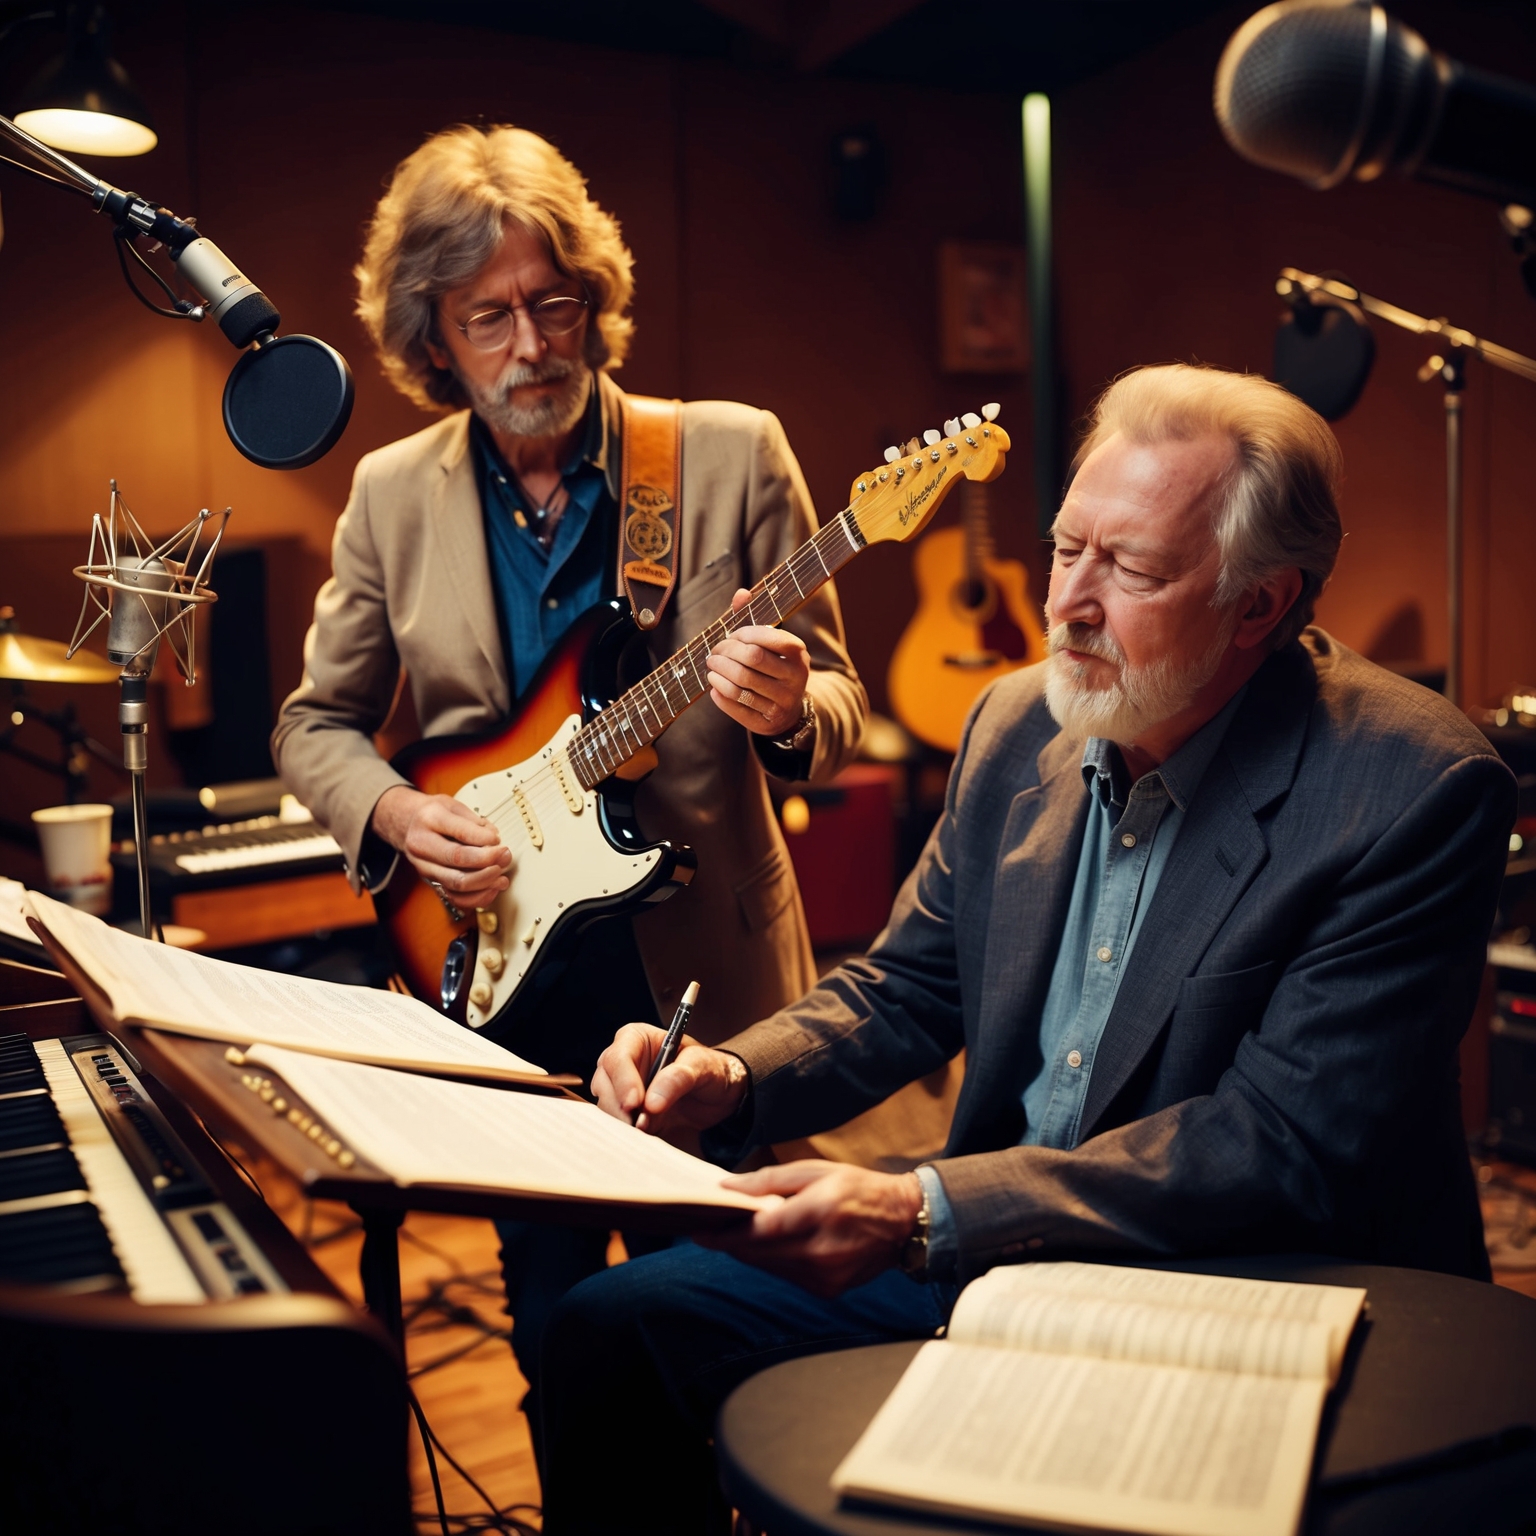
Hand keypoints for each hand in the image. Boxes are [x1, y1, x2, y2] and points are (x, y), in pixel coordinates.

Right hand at [371, 785, 510, 908]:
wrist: (407, 825)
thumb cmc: (434, 815)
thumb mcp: (453, 805)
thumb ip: (474, 821)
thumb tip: (494, 840)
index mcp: (429, 819)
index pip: (460, 832)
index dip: (485, 838)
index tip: (498, 840)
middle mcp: (422, 844)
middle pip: (458, 859)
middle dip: (488, 860)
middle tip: (505, 856)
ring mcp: (424, 867)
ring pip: (457, 883)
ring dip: (485, 882)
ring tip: (503, 876)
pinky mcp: (431, 883)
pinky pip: (455, 898)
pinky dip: (477, 898)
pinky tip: (492, 889)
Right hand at [592, 1023, 747, 1134]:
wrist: (718, 1095)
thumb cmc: (709, 1069)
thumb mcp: (702, 1066)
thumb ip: (678, 1078)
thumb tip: (651, 1103)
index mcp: (636, 1039)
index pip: (618, 1058)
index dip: (623, 1081)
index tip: (635, 1103)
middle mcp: (622, 1062)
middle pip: (605, 1084)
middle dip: (620, 1107)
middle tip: (640, 1126)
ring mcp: (620, 1089)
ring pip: (607, 1106)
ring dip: (624, 1122)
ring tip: (650, 1130)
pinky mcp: (626, 1112)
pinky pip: (617, 1124)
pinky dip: (629, 1133)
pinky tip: (648, 1136)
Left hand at [697, 1162, 922, 1296]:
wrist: (902, 1222)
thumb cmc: (858, 1188)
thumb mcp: (814, 1171)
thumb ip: (769, 1180)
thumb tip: (728, 1186)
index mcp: (818, 1212)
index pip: (758, 1230)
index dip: (724, 1234)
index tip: (699, 1230)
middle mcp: (821, 1250)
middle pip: (758, 1253)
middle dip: (732, 1242)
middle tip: (711, 1227)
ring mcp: (825, 1275)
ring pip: (769, 1267)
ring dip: (751, 1252)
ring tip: (740, 1232)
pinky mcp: (828, 1290)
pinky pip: (786, 1277)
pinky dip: (774, 1262)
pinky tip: (774, 1245)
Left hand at [706, 588, 810, 736]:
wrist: (788, 709)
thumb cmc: (774, 666)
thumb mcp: (771, 642)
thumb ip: (755, 616)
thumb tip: (741, 593)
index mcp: (798, 653)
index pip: (766, 637)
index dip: (741, 634)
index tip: (730, 636)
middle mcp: (795, 678)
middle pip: (752, 659)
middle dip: (725, 652)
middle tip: (713, 652)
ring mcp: (782, 702)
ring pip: (741, 684)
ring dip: (718, 672)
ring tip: (711, 666)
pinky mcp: (767, 722)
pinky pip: (736, 706)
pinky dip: (719, 693)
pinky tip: (714, 686)